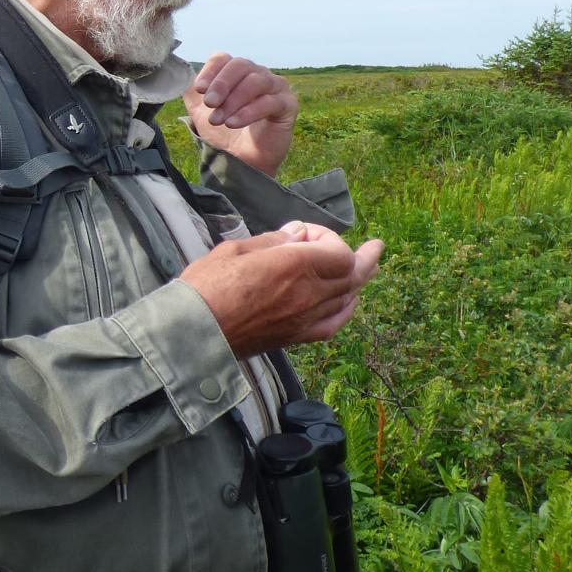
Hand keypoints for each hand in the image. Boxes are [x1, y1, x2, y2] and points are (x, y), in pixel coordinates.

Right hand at [178, 222, 383, 355]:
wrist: (194, 332)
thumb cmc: (207, 286)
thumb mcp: (236, 249)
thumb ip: (273, 241)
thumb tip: (299, 233)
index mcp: (294, 265)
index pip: (339, 251)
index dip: (329, 238)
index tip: (304, 233)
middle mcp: (308, 293)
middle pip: (353, 274)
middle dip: (365, 257)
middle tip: (376, 247)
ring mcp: (305, 318)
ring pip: (347, 298)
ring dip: (359, 281)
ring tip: (370, 268)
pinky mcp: (296, 337)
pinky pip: (334, 324)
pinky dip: (347, 310)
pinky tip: (349, 303)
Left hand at [185, 54, 296, 178]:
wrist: (241, 161)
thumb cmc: (223, 134)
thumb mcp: (200, 111)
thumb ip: (189, 92)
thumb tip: (178, 76)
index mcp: (236, 72)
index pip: (223, 58)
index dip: (210, 71)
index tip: (200, 89)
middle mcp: (258, 74)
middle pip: (241, 65)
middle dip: (222, 84)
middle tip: (210, 104)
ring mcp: (276, 88)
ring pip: (257, 81)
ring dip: (234, 100)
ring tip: (219, 120)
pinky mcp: (288, 105)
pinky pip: (270, 102)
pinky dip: (249, 111)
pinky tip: (233, 123)